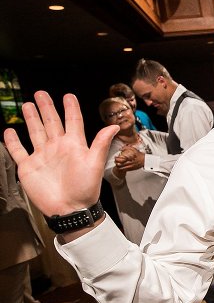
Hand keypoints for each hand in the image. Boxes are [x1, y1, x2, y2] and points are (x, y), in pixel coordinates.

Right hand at [2, 92, 117, 216]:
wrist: (70, 209)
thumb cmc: (85, 189)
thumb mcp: (95, 163)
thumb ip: (101, 143)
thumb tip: (114, 126)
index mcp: (74, 145)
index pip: (72, 121)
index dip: (70, 108)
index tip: (68, 96)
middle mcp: (57, 148)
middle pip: (51, 122)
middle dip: (46, 107)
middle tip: (41, 93)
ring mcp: (42, 156)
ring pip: (35, 132)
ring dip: (31, 119)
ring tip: (28, 105)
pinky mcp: (29, 167)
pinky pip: (18, 151)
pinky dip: (13, 141)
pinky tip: (10, 131)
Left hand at [115, 146, 144, 171]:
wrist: (144, 160)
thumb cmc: (139, 155)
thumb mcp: (133, 149)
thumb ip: (126, 148)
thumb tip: (121, 148)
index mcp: (129, 158)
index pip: (120, 159)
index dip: (117, 158)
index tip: (116, 157)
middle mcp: (129, 163)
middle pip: (119, 164)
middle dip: (116, 162)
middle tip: (116, 160)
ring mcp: (130, 166)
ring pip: (121, 168)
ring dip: (118, 166)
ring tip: (117, 163)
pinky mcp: (131, 169)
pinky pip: (124, 170)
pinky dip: (121, 168)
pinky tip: (121, 166)